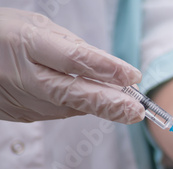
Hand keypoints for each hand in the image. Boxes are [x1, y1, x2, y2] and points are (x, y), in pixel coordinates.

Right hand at [0, 8, 143, 122]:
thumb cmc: (5, 34)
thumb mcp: (39, 28)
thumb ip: (75, 48)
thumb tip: (112, 71)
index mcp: (26, 43)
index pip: (72, 58)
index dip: (105, 68)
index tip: (133, 76)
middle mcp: (23, 75)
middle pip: (72, 93)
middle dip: (109, 104)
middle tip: (137, 111)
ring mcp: (20, 100)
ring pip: (69, 107)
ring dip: (99, 107)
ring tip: (127, 108)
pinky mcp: (21, 115)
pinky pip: (58, 111)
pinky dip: (78, 106)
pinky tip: (92, 102)